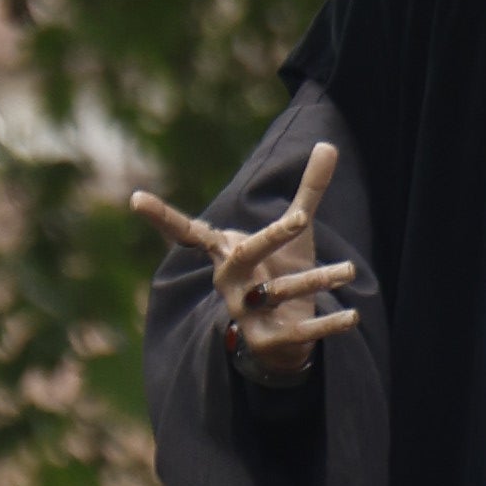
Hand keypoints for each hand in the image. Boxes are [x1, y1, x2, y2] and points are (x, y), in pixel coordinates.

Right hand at [129, 139, 360, 370]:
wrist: (276, 339)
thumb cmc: (278, 272)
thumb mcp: (293, 231)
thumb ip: (308, 191)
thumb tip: (328, 145)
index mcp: (226, 252)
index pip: (188, 231)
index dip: (162, 216)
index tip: (135, 198)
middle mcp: (228, 282)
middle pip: (244, 256)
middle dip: (271, 236)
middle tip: (301, 218)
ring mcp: (244, 313)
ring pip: (279, 292)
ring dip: (315, 279)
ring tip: (350, 269)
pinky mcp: (266, 341)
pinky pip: (299, 331)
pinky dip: (326, 323)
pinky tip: (351, 314)